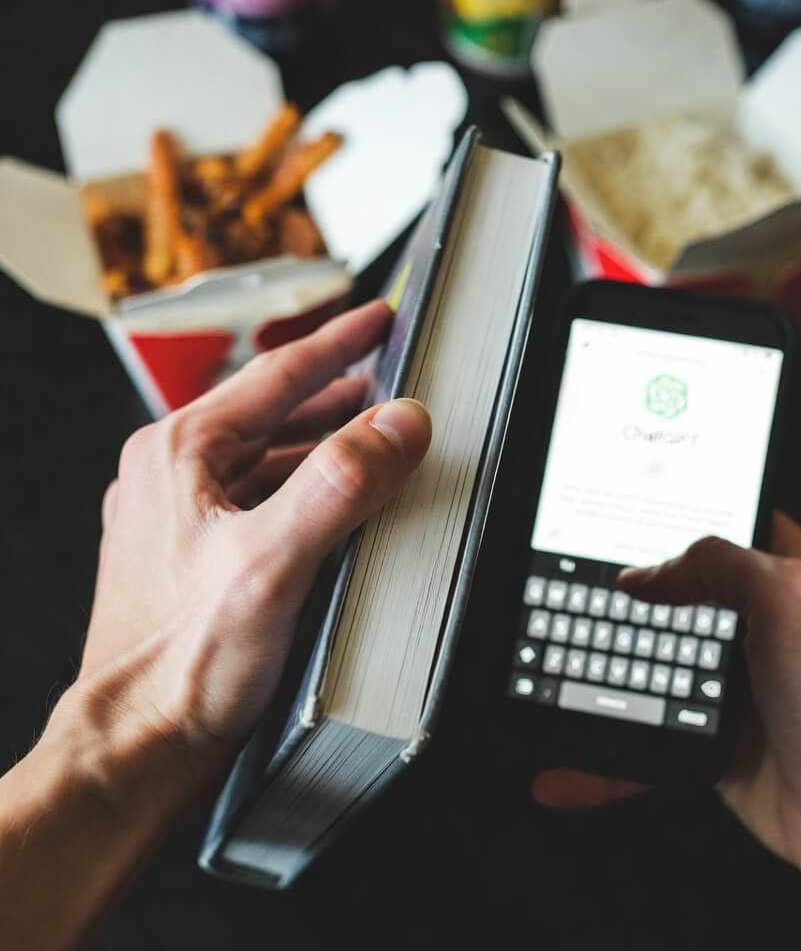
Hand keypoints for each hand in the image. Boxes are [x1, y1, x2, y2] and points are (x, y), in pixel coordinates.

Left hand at [71, 298, 431, 785]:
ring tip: (372, 432)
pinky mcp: (199, 554)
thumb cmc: (181, 662)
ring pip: (268, 456)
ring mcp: (183, 515)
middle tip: (387, 376)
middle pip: (273, 411)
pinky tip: (336, 502)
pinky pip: (263, 497)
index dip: (339, 343)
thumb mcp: (272, 562)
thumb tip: (398, 424)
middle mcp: (175, 475)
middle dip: (337, 393)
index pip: (276, 376)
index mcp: (179, 454)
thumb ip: (341, 483)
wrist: (140, 743)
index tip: (378, 320)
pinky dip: (307, 488)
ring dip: (324, 442)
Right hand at [533, 513, 800, 948]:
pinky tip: (567, 763)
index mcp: (776, 570)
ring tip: (551, 665)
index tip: (610, 516)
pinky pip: (639, 730)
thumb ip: (716, 565)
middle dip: (612, 597)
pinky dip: (602, 749)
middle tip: (563, 589)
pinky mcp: (704, 727)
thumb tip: (643, 574)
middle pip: (664, 593)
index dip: (662, 517)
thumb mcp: (789, 601)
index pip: (710, 522)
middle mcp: (747, 619)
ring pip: (643, 661)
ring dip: (597, 672)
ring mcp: (722, 675)